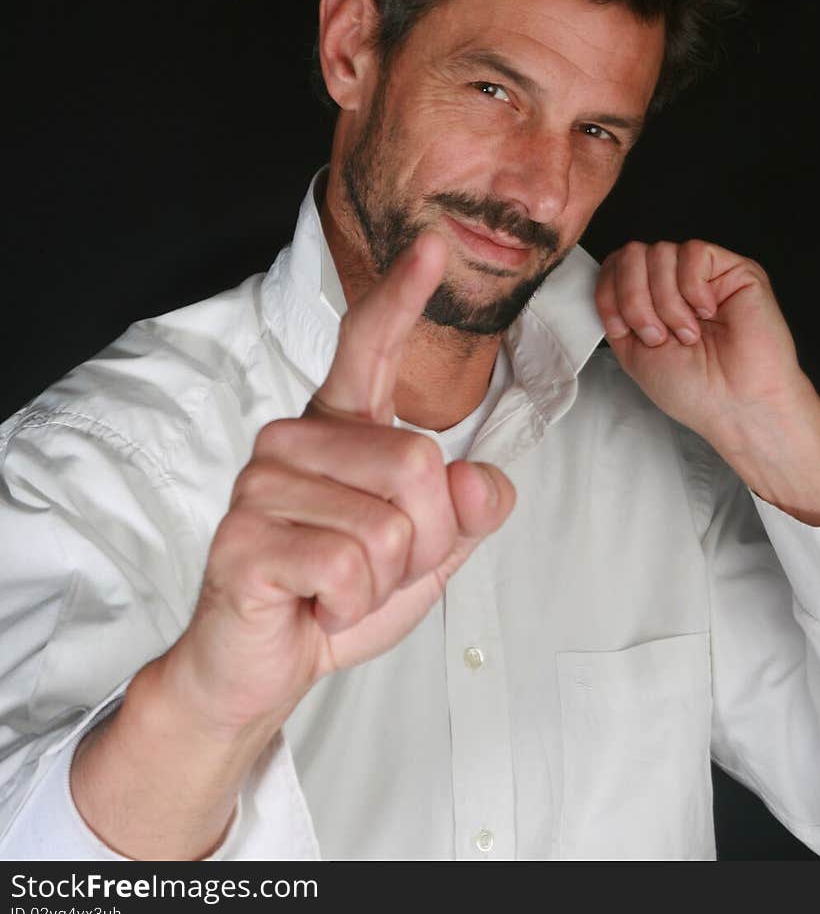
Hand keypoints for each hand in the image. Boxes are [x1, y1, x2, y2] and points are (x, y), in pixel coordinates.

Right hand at [159, 230, 514, 740]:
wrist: (260, 667)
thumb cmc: (339, 593)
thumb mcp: (428, 552)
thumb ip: (467, 511)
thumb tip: (483, 483)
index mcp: (338, 426)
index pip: (369, 345)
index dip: (402, 295)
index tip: (431, 246)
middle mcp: (293, 437)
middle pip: (419, 463)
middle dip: (426, 540)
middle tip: (376, 569)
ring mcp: (261, 483)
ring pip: (389, 526)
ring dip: (386, 582)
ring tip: (338, 589)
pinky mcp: (242, 539)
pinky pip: (349, 569)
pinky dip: (352, 607)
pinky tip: (315, 607)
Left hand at [594, 239, 811, 447]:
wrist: (736, 405)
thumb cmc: (693, 389)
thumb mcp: (632, 351)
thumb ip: (615, 310)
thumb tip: (605, 276)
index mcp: (649, 301)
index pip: (614, 265)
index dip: (608, 293)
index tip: (621, 329)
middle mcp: (674, 283)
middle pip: (632, 254)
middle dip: (635, 299)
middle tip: (658, 336)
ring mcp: (703, 275)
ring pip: (661, 252)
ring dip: (666, 302)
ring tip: (688, 333)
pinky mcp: (734, 269)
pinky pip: (694, 252)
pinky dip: (693, 288)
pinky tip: (707, 313)